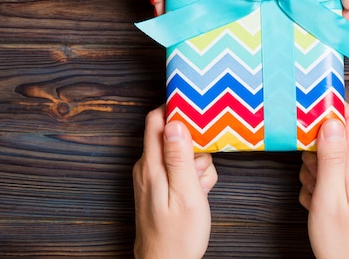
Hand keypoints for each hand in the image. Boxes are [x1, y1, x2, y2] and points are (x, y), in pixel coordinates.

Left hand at [133, 106, 217, 258]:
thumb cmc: (177, 236)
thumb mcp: (186, 194)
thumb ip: (179, 157)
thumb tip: (174, 122)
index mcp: (151, 165)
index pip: (156, 119)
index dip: (176, 111)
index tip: (197, 113)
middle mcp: (148, 167)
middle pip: (174, 136)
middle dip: (195, 147)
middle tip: (201, 171)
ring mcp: (152, 176)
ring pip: (181, 154)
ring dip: (196, 166)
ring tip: (198, 189)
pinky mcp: (159, 186)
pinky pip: (179, 170)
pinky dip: (192, 178)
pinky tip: (196, 194)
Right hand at [299, 103, 348, 258]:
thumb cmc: (341, 240)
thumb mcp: (329, 197)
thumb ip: (332, 158)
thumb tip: (331, 122)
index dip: (332, 108)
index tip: (310, 107)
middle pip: (339, 136)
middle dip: (316, 148)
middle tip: (309, 170)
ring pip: (332, 156)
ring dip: (315, 169)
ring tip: (313, 192)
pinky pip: (333, 173)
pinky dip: (319, 182)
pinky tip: (316, 200)